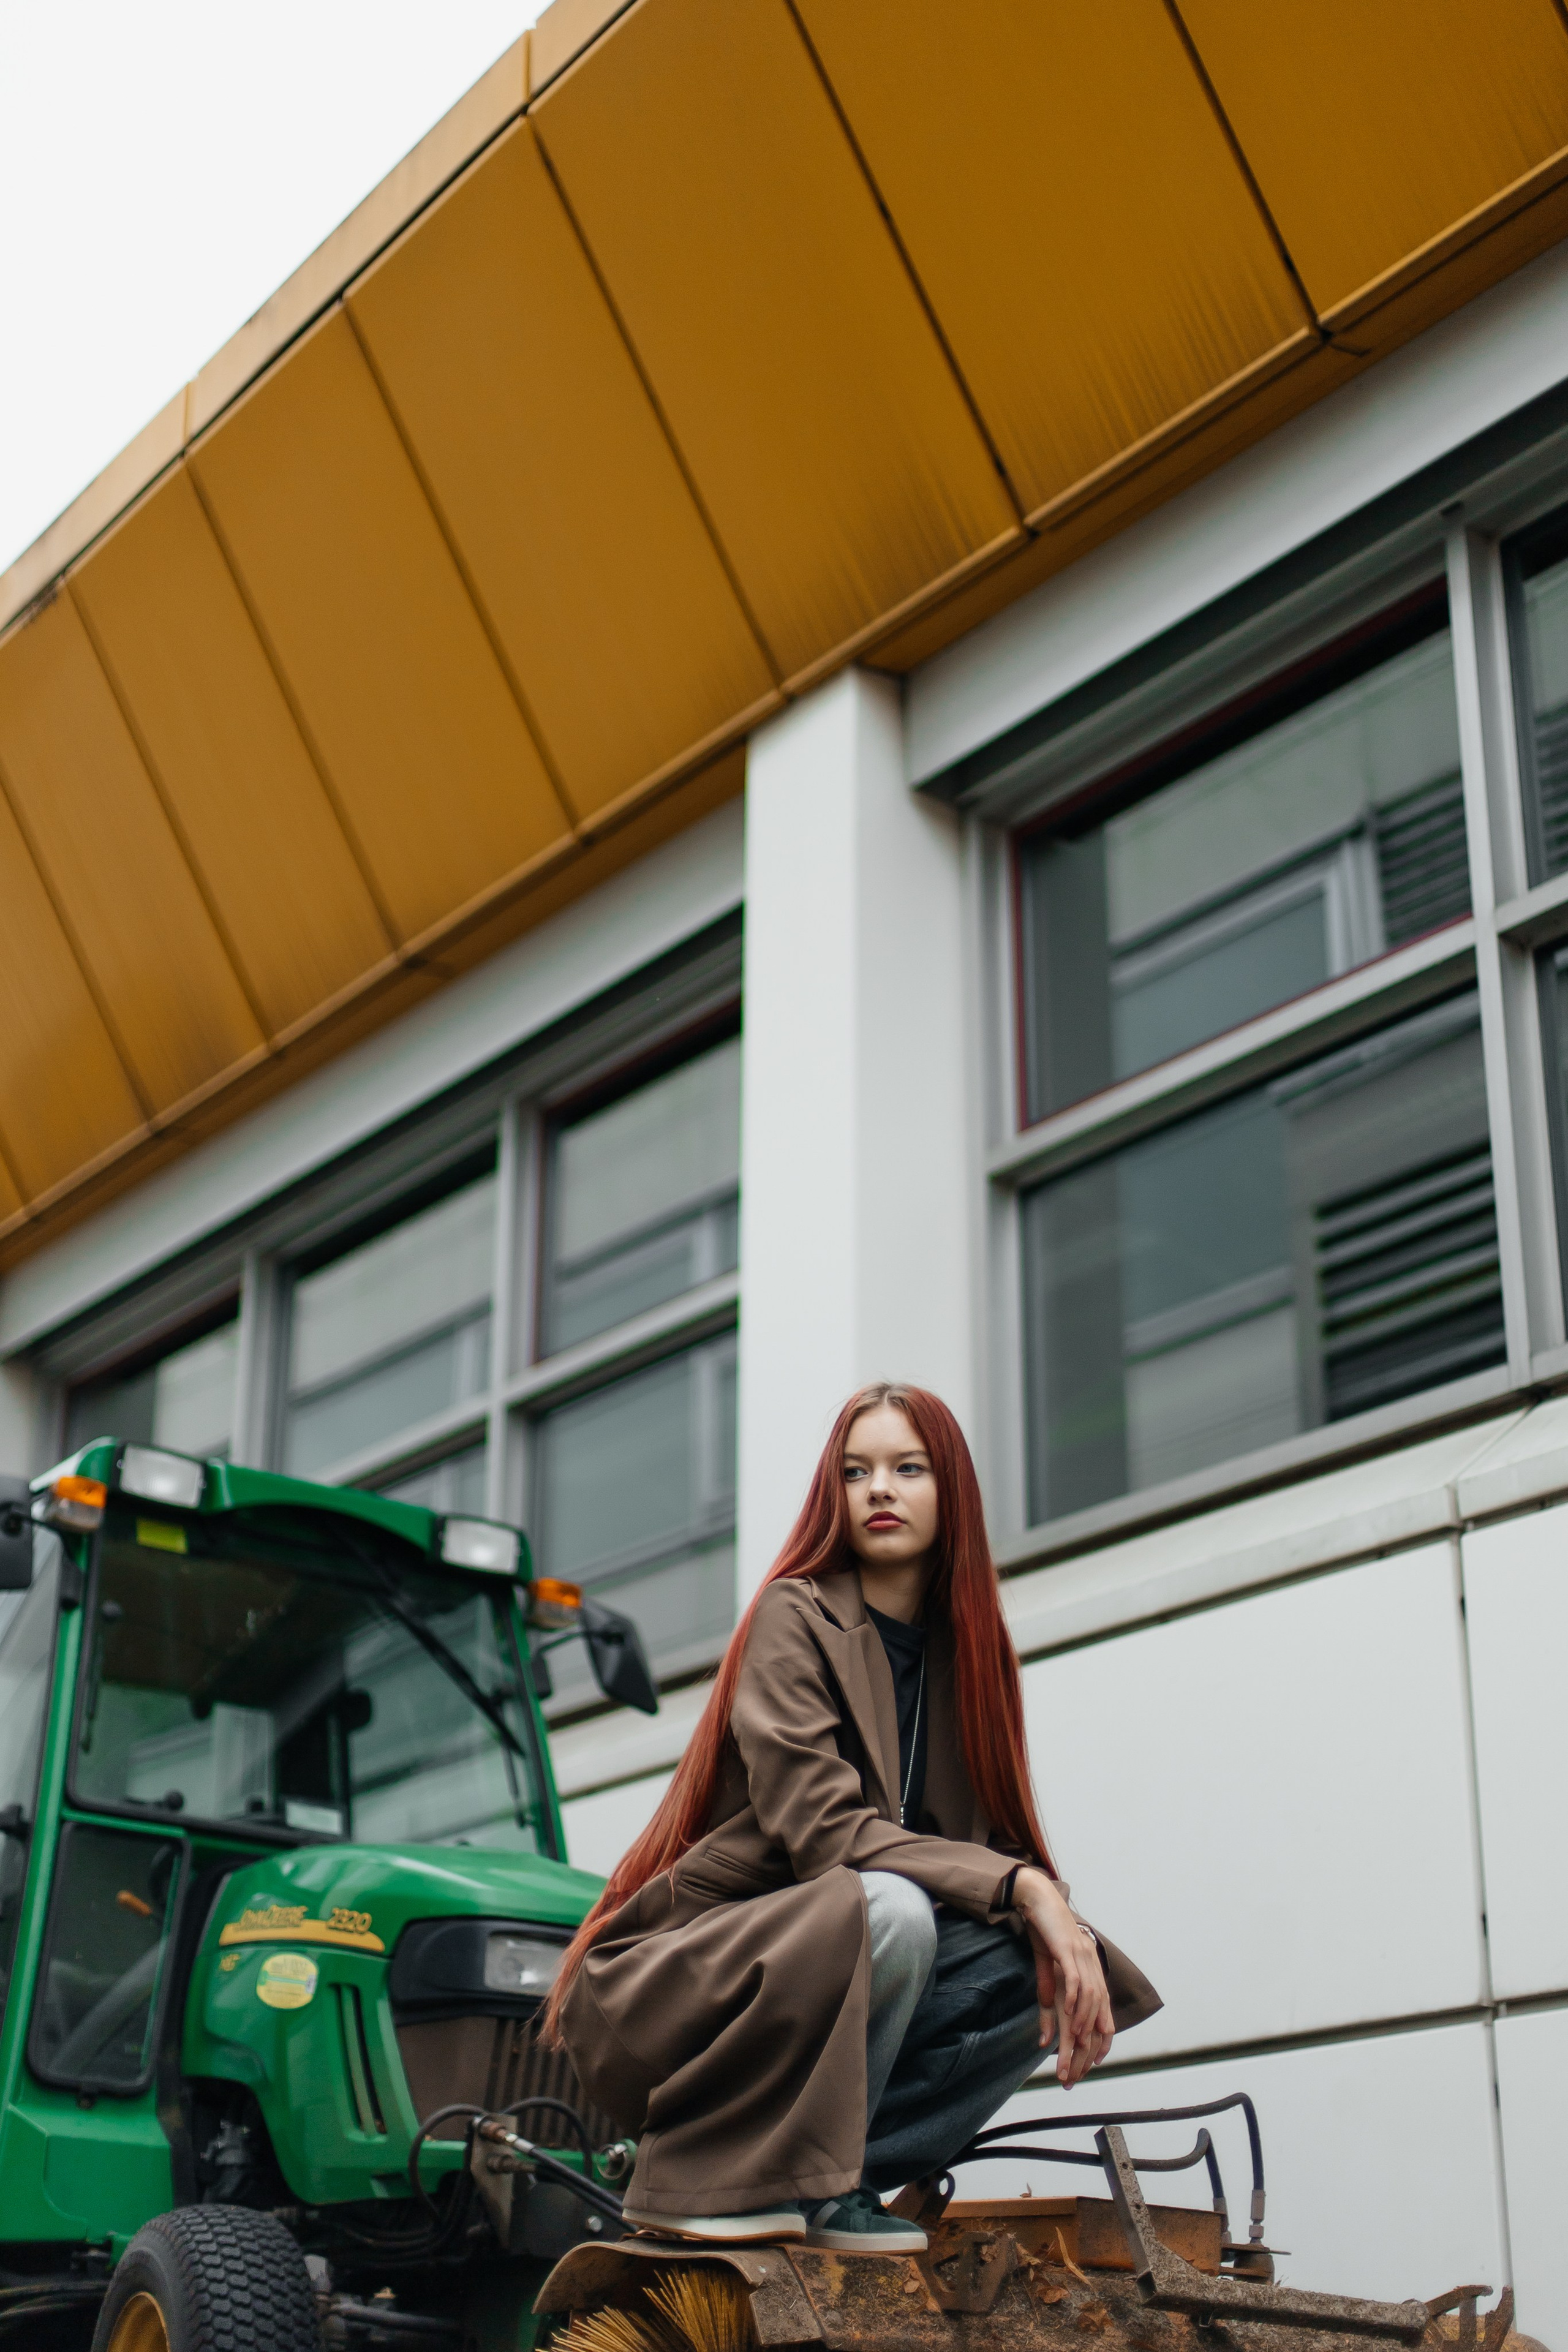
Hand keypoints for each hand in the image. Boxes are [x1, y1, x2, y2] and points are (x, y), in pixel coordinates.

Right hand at [1011, 1867, 1113, 2088]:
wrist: (1039, 1899)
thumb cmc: (1046, 1935)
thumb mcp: (1050, 1971)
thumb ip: (1052, 1999)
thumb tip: (1048, 2030)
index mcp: (1092, 1973)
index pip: (1105, 2013)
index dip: (1103, 2038)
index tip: (1094, 2062)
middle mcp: (1092, 1966)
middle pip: (1099, 2010)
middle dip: (1090, 2040)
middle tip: (1079, 2064)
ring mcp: (1082, 1956)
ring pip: (1090, 1995)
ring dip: (1083, 2021)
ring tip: (1075, 2041)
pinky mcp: (1067, 1947)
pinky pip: (1074, 1975)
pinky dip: (1072, 1994)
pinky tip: (1066, 2010)